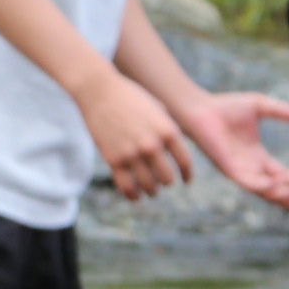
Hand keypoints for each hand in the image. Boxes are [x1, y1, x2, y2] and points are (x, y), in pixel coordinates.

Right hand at [78, 66, 195, 198]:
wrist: (100, 92)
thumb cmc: (130, 97)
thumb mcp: (157, 109)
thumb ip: (167, 128)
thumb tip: (173, 148)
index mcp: (168, 130)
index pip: (184, 161)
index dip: (187, 174)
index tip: (186, 180)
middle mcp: (152, 145)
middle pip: (167, 177)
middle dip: (167, 182)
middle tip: (165, 183)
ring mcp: (132, 154)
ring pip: (148, 185)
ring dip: (152, 190)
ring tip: (152, 191)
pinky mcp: (114, 160)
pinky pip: (126, 186)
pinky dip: (133, 195)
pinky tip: (136, 197)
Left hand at [179, 90, 288, 211]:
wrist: (201, 108)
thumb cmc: (227, 107)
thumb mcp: (261, 106)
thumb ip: (282, 112)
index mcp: (257, 158)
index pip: (282, 177)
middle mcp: (250, 168)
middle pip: (277, 191)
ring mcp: (240, 171)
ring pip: (266, 192)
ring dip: (286, 193)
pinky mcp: (230, 170)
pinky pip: (250, 184)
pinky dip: (265, 186)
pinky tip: (280, 184)